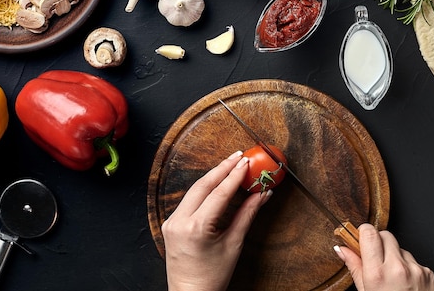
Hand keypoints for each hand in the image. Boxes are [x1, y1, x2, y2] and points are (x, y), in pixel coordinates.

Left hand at [162, 151, 271, 290]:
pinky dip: (204, 189)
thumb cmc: (212, 277)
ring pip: (194, 189)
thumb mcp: (234, 244)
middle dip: (223, 168)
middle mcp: (180, 221)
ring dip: (213, 176)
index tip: (247, 163)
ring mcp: (172, 221)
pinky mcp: (171, 223)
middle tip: (240, 156)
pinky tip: (216, 182)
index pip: (219, 193)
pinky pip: (189, 199)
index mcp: (196, 227)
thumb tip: (262, 195)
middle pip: (203, 185)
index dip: (235, 175)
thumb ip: (247, 215)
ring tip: (231, 164)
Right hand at [334, 223, 433, 290]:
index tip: (360, 236)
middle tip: (374, 257)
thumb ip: (354, 267)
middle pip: (385, 235)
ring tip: (392, 277)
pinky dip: (408, 267)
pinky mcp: (428, 272)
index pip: (369, 233)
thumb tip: (342, 250)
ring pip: (400, 248)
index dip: (363, 232)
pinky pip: (414, 260)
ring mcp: (415, 269)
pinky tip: (405, 283)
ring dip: (394, 256)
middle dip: (378, 242)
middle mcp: (398, 268)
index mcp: (377, 274)